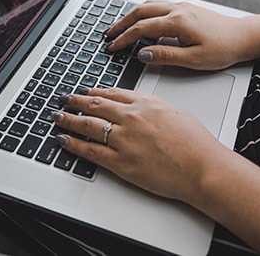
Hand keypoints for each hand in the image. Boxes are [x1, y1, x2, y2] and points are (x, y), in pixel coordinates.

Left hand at [52, 87, 227, 203]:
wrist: (202, 166)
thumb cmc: (195, 143)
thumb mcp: (173, 112)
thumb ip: (151, 107)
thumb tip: (138, 107)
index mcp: (145, 103)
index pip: (112, 94)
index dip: (94, 92)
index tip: (85, 92)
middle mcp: (131, 117)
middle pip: (95, 105)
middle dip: (75, 101)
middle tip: (64, 99)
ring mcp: (124, 140)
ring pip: (88, 125)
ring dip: (68, 119)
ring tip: (57, 117)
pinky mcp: (121, 162)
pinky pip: (90, 151)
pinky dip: (73, 144)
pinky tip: (63, 140)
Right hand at [106, 0, 252, 69]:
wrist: (243, 37)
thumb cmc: (223, 48)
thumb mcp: (193, 59)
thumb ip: (165, 55)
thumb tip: (142, 54)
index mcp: (177, 22)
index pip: (141, 28)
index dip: (124, 38)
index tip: (112, 47)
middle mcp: (177, 9)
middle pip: (139, 12)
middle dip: (121, 24)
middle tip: (108, 35)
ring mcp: (181, 6)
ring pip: (147, 6)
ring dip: (131, 16)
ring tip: (119, 28)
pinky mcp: (185, 8)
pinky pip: (157, 6)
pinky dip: (143, 12)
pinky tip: (140, 21)